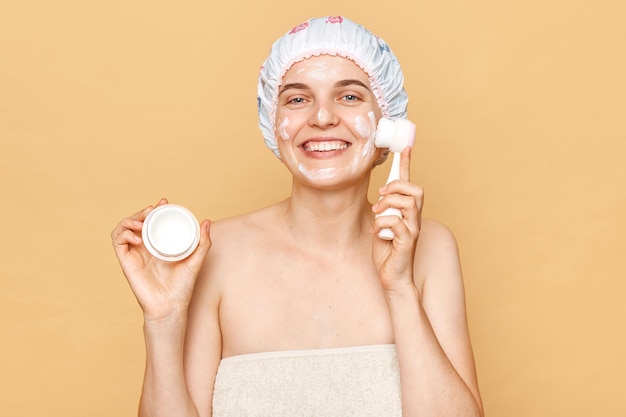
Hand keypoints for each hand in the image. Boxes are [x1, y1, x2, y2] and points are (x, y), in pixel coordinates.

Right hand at [111, 198, 211, 321]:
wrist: (171, 306)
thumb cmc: (182, 287)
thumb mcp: (196, 260)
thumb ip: (203, 243)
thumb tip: (207, 222)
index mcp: (158, 245)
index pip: (151, 222)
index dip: (154, 209)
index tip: (163, 202)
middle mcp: (144, 248)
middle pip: (136, 222)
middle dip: (141, 211)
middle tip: (152, 210)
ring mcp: (134, 254)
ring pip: (123, 228)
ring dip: (130, 220)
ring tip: (142, 222)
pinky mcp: (126, 262)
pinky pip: (117, 242)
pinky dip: (124, 234)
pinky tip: (137, 237)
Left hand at [371, 147, 423, 291]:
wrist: (393, 278)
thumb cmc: (387, 253)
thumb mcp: (382, 225)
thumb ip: (384, 211)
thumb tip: (380, 198)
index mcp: (407, 213)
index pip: (410, 184)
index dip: (407, 165)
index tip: (406, 146)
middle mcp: (414, 219)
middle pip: (416, 190)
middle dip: (397, 187)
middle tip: (381, 196)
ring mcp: (413, 231)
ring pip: (408, 204)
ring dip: (388, 205)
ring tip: (376, 214)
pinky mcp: (407, 243)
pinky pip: (398, 223)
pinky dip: (383, 223)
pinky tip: (376, 232)